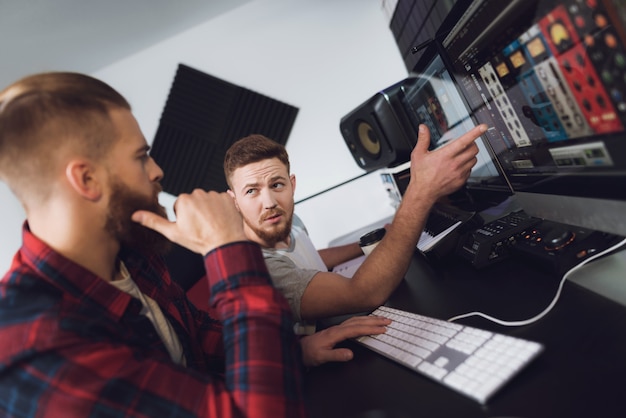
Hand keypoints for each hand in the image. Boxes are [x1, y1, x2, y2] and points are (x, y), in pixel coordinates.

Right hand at [132, 189, 246, 254]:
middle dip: (196, 211)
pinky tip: (220, 219)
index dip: (184, 217)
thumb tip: (135, 215)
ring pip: (207, 200)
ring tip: (211, 224)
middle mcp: (199, 193)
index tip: (190, 226)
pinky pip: (221, 200)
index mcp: (184, 199)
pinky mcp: (227, 197)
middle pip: (194, 201)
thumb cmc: (199, 240)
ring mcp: (214, 194)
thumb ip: (153, 221)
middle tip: (200, 226)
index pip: (181, 205)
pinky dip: (220, 208)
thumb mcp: (173, 233)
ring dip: (208, 209)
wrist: (224, 243)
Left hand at [299, 315, 390, 366]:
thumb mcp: (321, 357)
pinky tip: (367, 321)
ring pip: (357, 320)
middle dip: (374, 321)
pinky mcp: (337, 330)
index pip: (356, 329)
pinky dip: (363, 320)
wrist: (299, 349)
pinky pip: (353, 322)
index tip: (382, 329)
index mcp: (335, 333)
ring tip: (382, 319)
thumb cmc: (309, 353)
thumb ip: (336, 355)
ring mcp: (337, 328)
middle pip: (359, 322)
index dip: (370, 329)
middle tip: (388, 321)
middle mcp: (337, 328)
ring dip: (370, 319)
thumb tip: (351, 354)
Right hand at [406, 124, 485, 202]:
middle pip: (474, 149)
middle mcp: (454, 164)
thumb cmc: (421, 175)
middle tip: (467, 144)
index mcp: (445, 155)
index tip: (483, 127)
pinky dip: (467, 166)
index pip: (464, 141)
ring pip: (474, 159)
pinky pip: (470, 170)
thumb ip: (423, 139)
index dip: (475, 132)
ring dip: (470, 155)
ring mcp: (459, 173)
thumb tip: (423, 128)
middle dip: (472, 144)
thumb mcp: (418, 154)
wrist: (423, 192)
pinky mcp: (461, 180)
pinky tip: (458, 167)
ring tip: (462, 156)